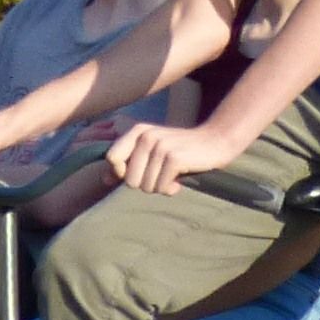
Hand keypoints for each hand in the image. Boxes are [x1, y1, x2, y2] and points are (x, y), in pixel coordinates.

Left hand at [107, 111, 247, 196]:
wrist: (215, 141)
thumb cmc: (180, 150)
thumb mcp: (152, 152)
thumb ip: (128, 163)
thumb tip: (105, 179)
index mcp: (137, 131)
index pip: (112, 158)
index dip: (122, 173)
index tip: (140, 172)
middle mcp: (146, 136)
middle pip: (129, 179)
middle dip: (145, 185)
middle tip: (160, 176)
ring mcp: (160, 146)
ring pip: (145, 186)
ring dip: (159, 188)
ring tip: (170, 177)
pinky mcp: (174, 158)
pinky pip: (161, 187)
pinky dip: (170, 189)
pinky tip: (178, 181)